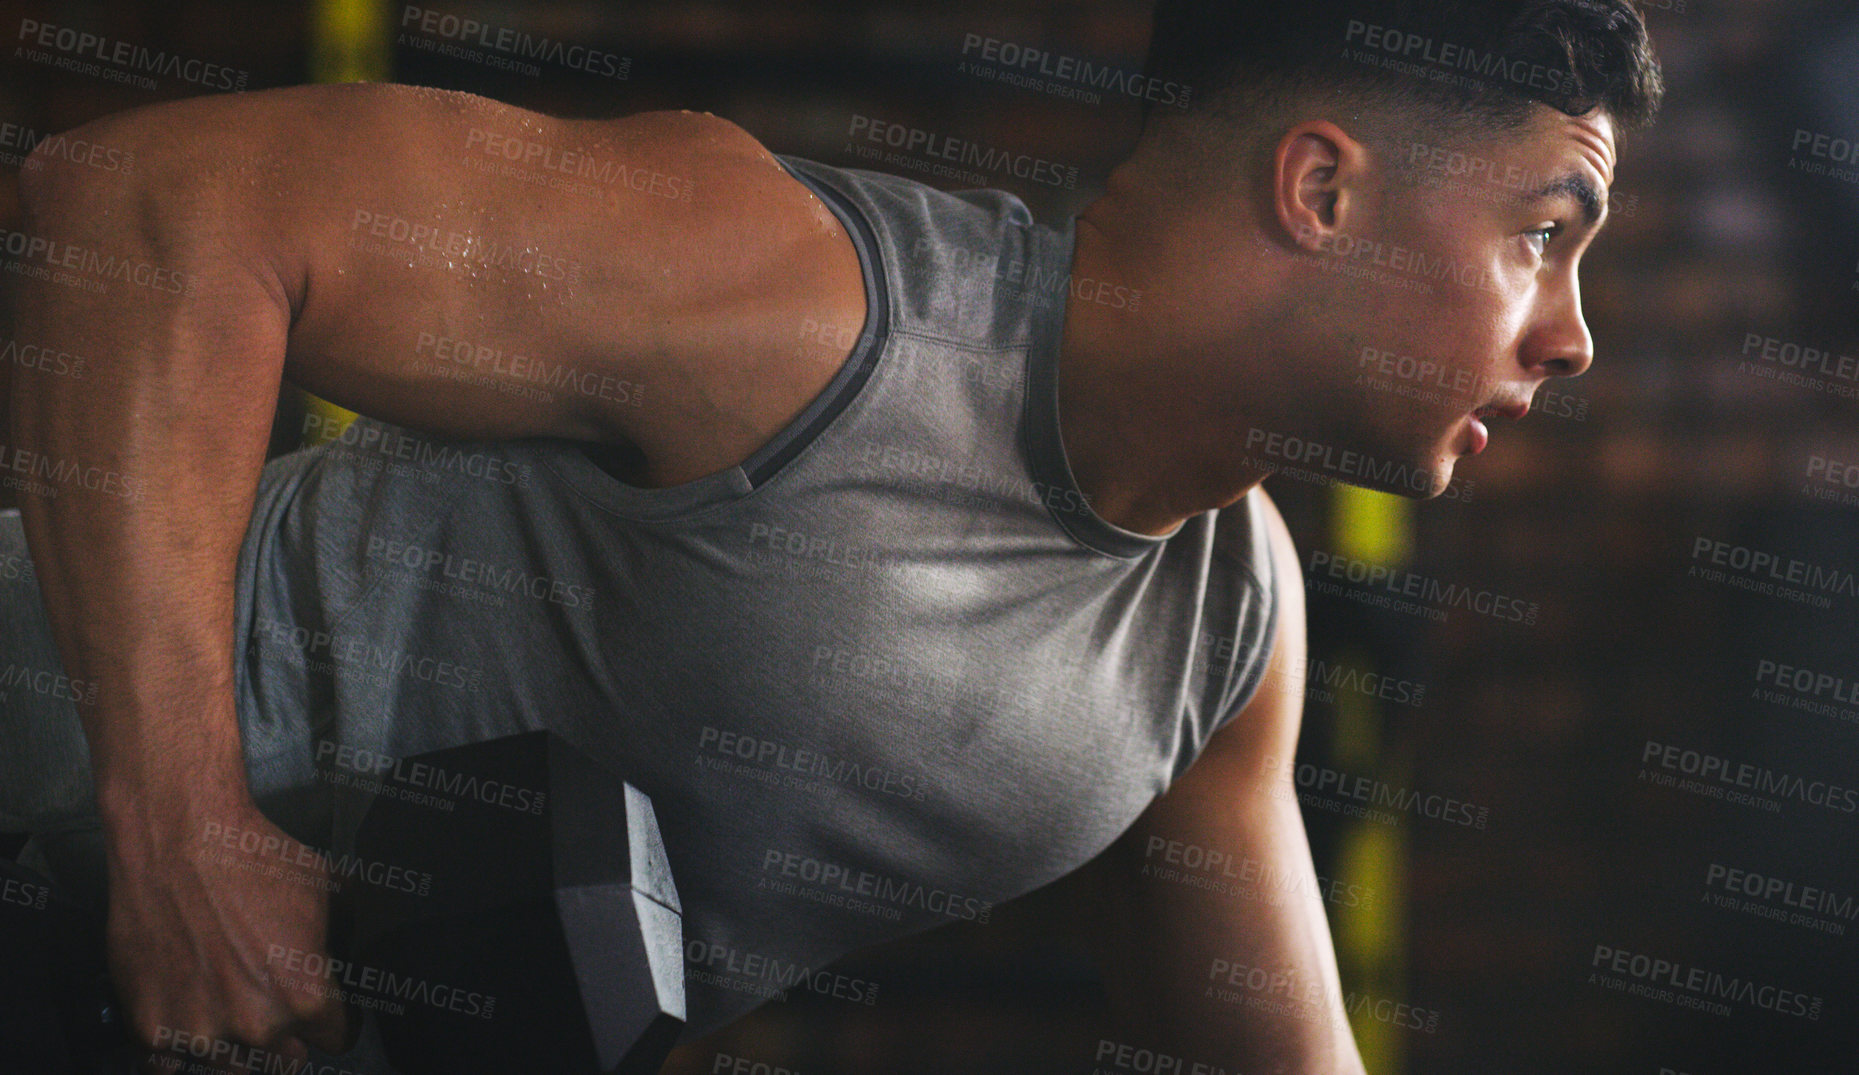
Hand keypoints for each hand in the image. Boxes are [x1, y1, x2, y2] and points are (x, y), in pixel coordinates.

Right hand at [102, 796, 355, 1072]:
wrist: (178, 840)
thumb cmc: (252, 858)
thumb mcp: (327, 888)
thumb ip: (346, 933)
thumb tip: (358, 946)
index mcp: (304, 995)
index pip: (337, 1038)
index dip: (334, 1021)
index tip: (325, 1012)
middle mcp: (255, 1023)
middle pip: (286, 1058)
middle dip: (286, 1033)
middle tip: (271, 1001)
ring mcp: (200, 1031)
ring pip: (233, 1066)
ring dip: (234, 1043)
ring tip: (228, 1002)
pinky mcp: (152, 1028)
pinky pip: (170, 1066)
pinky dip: (179, 1050)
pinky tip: (189, 1021)